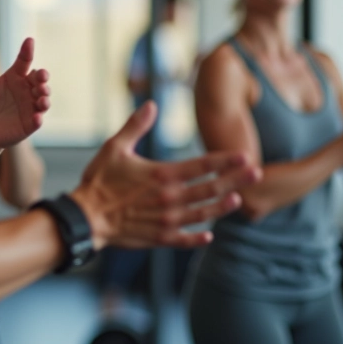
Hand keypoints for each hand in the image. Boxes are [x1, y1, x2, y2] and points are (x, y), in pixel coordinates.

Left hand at [0, 38, 50, 151]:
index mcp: (15, 77)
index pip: (24, 61)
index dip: (27, 51)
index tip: (29, 41)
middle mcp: (26, 90)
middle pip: (39, 80)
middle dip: (43, 77)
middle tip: (42, 75)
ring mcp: (30, 107)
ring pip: (43, 99)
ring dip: (45, 97)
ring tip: (42, 96)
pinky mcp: (29, 124)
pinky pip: (37, 121)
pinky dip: (38, 118)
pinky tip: (37, 117)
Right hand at [70, 102, 260, 248]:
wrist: (85, 217)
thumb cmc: (99, 180)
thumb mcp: (115, 147)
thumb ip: (136, 126)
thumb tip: (151, 105)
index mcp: (163, 174)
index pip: (202, 166)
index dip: (225, 160)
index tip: (244, 156)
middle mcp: (170, 198)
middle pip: (210, 188)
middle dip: (235, 180)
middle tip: (257, 173)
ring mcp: (167, 220)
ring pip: (203, 213)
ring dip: (222, 207)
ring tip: (239, 199)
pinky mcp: (159, 238)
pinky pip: (184, 239)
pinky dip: (198, 238)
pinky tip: (209, 235)